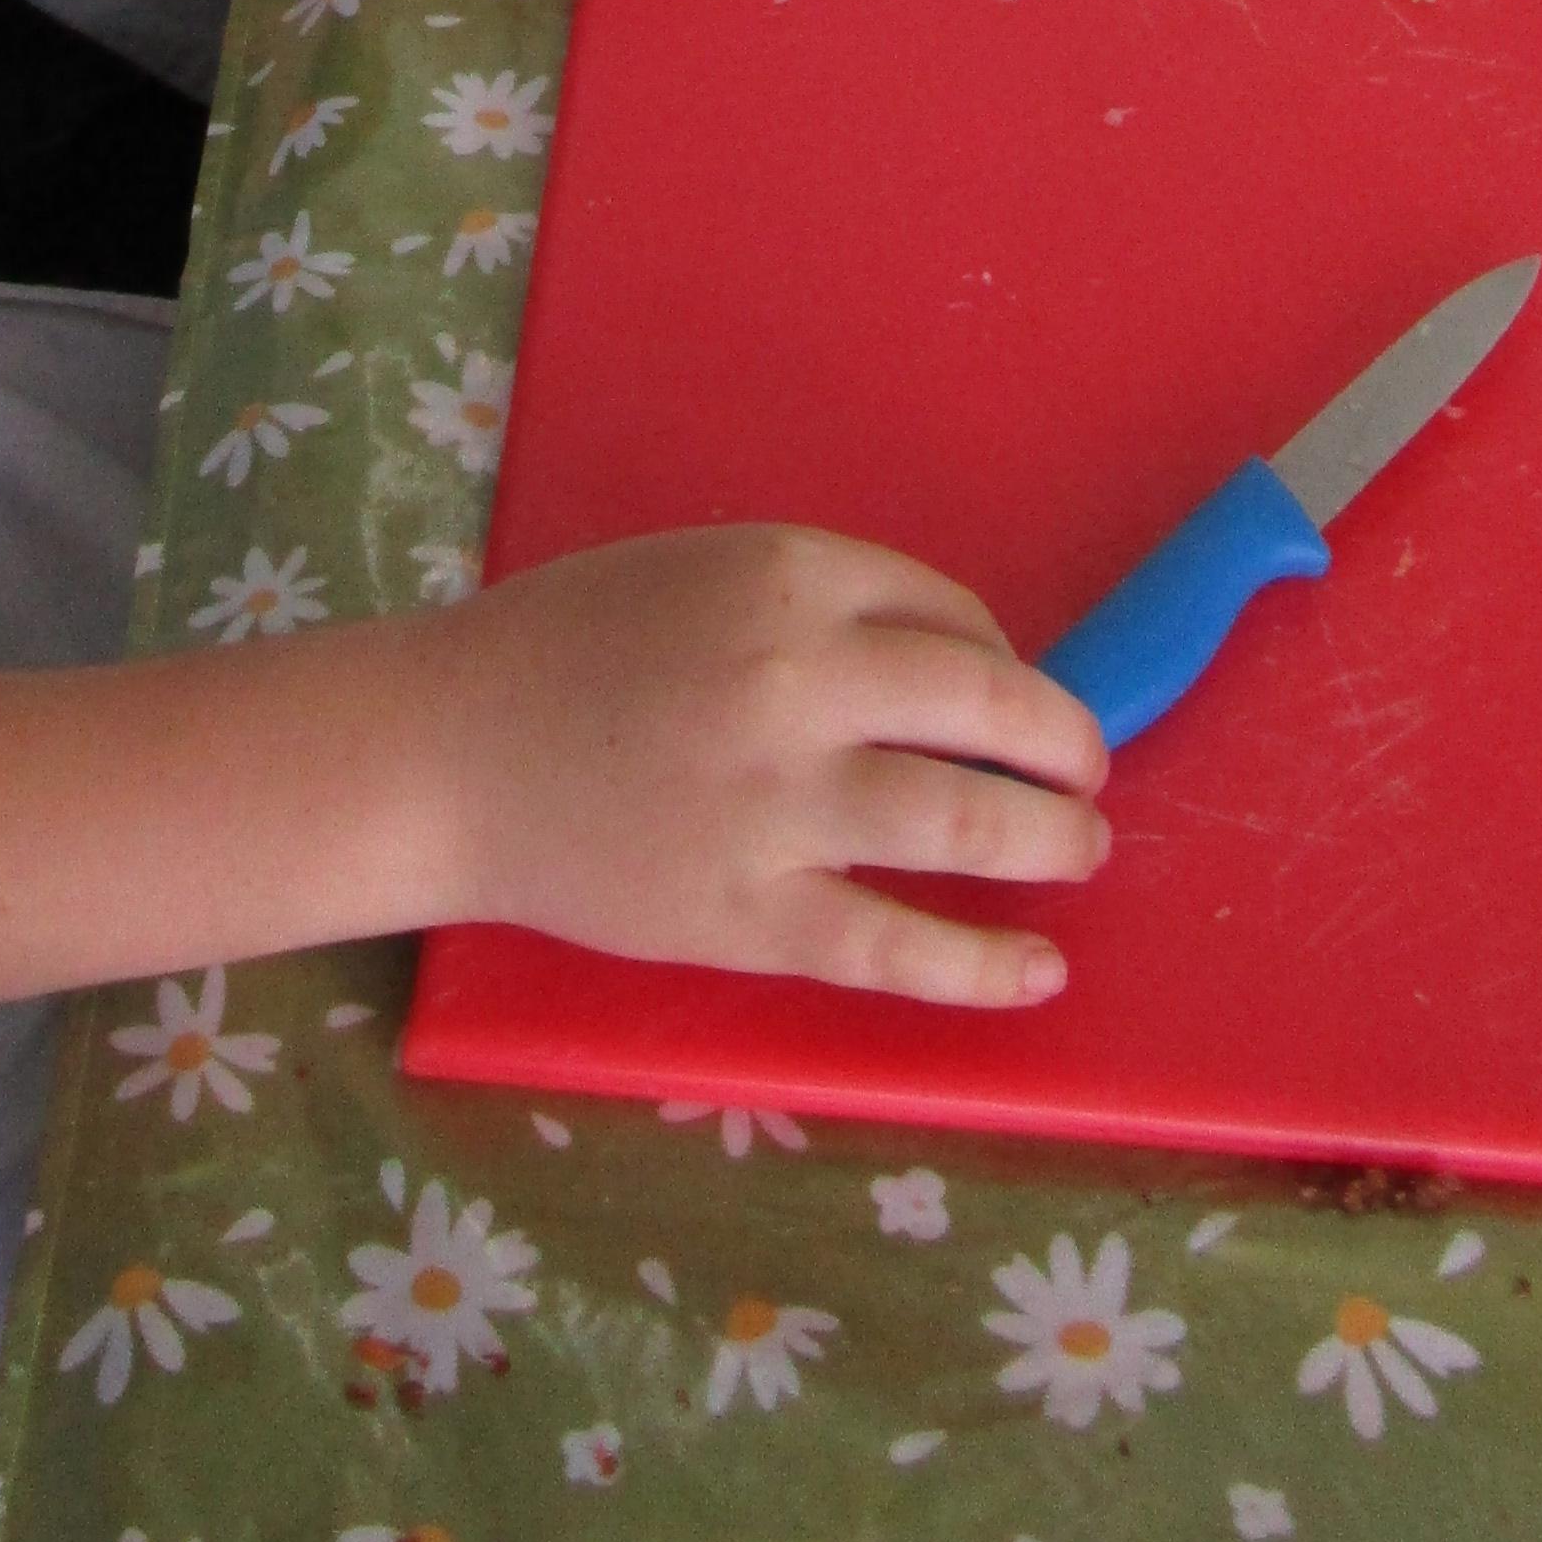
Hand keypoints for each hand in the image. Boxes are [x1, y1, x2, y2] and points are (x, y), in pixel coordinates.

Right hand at [434, 524, 1107, 1003]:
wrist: (454, 751)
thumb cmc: (577, 646)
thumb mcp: (705, 572)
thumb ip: (823, 607)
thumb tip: (962, 668)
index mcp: (786, 579)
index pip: (954, 617)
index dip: (1007, 662)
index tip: (1012, 698)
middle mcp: (796, 681)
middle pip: (989, 707)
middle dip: (1067, 746)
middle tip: (1088, 775)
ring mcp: (775, 805)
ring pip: (963, 823)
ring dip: (1053, 840)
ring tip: (1084, 851)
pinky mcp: (747, 914)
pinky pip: (892, 946)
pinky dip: (982, 965)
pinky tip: (1040, 969)